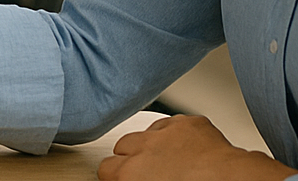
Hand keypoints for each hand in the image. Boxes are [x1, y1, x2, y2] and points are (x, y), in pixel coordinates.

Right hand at [97, 116, 296, 179]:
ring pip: (147, 131)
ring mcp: (168, 130)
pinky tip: (187, 149)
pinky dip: (177, 134)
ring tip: (168, 160)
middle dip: (130, 156)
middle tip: (145, 171)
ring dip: (152, 143)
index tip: (121, 179)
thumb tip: (130, 179)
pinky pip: (175, 124)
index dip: (114, 175)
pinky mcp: (191, 122)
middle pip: (123, 145)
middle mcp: (145, 146)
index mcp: (132, 172)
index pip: (105, 168)